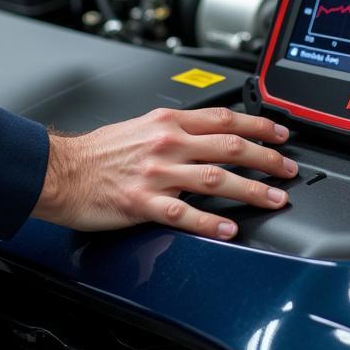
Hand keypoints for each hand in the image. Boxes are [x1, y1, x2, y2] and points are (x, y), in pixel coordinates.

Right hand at [32, 107, 296, 238]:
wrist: (60, 170)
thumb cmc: (98, 151)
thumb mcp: (142, 125)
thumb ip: (176, 128)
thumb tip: (207, 131)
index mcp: (169, 122)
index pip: (225, 118)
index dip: (259, 125)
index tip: (281, 135)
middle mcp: (168, 144)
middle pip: (230, 146)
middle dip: (266, 158)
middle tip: (288, 169)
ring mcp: (157, 173)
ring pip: (215, 178)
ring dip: (250, 190)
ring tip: (273, 199)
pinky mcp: (143, 202)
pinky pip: (183, 213)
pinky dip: (209, 223)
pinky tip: (228, 230)